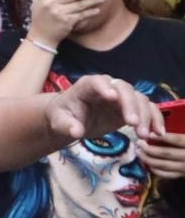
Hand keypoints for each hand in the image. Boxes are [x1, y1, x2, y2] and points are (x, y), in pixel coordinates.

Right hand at [28, 0, 105, 45]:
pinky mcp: (66, 22)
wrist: (41, 36)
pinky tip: (97, 10)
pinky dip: (90, 12)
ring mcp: (59, 13)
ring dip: (92, 0)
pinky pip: (81, 15)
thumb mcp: (36, 1)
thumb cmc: (40, 18)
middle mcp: (51, 4)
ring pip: (79, 4)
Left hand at [46, 74, 162, 146]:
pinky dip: (155, 119)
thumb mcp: (59, 121)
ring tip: (144, 136)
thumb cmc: (63, 116)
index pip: (96, 82)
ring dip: (145, 116)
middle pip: (124, 89)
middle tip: (133, 124)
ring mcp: (122, 96)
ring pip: (139, 99)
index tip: (112, 97)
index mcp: (87, 86)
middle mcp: (108, 87)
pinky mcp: (131, 108)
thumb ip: (67, 125)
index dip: (104, 87)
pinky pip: (147, 109)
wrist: (71, 120)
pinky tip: (158, 133)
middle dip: (130, 105)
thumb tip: (76, 131)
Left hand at [140, 126, 184, 180]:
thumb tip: (164, 128)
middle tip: (138, 143)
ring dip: (149, 159)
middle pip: (167, 153)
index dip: (162, 136)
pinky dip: (155, 169)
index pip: (178, 140)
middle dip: (150, 148)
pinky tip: (148, 163)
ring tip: (139, 152)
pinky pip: (167, 175)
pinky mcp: (183, 176)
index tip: (148, 133)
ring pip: (165, 165)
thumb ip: (181, 135)